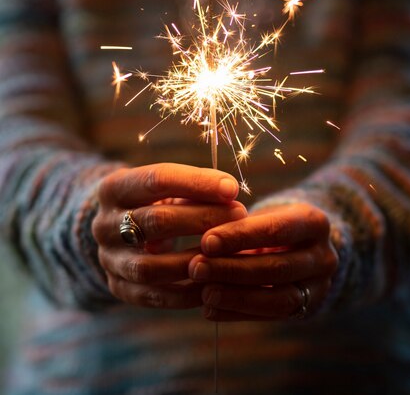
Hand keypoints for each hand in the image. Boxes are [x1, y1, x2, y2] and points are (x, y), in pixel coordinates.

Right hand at [92, 162, 246, 308]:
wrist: (116, 232)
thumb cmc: (153, 201)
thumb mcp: (164, 187)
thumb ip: (193, 187)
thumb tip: (230, 193)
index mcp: (113, 188)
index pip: (156, 180)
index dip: (197, 183)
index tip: (232, 189)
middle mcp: (103, 224)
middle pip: (156, 221)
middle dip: (203, 218)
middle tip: (239, 216)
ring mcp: (108, 259)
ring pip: (150, 266)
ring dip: (195, 260)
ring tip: (229, 253)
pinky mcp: (117, 287)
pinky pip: (152, 296)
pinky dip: (185, 293)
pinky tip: (215, 283)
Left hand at [188, 202, 337, 320]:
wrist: (305, 246)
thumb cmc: (273, 223)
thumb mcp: (264, 213)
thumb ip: (239, 224)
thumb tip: (203, 241)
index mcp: (314, 222)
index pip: (276, 230)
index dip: (240, 236)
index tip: (206, 241)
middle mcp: (323, 257)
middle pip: (277, 267)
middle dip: (232, 269)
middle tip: (196, 268)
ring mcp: (319, 287)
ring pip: (278, 298)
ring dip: (236, 297)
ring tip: (204, 292)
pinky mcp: (307, 310)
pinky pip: (270, 316)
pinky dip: (238, 313)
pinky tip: (210, 309)